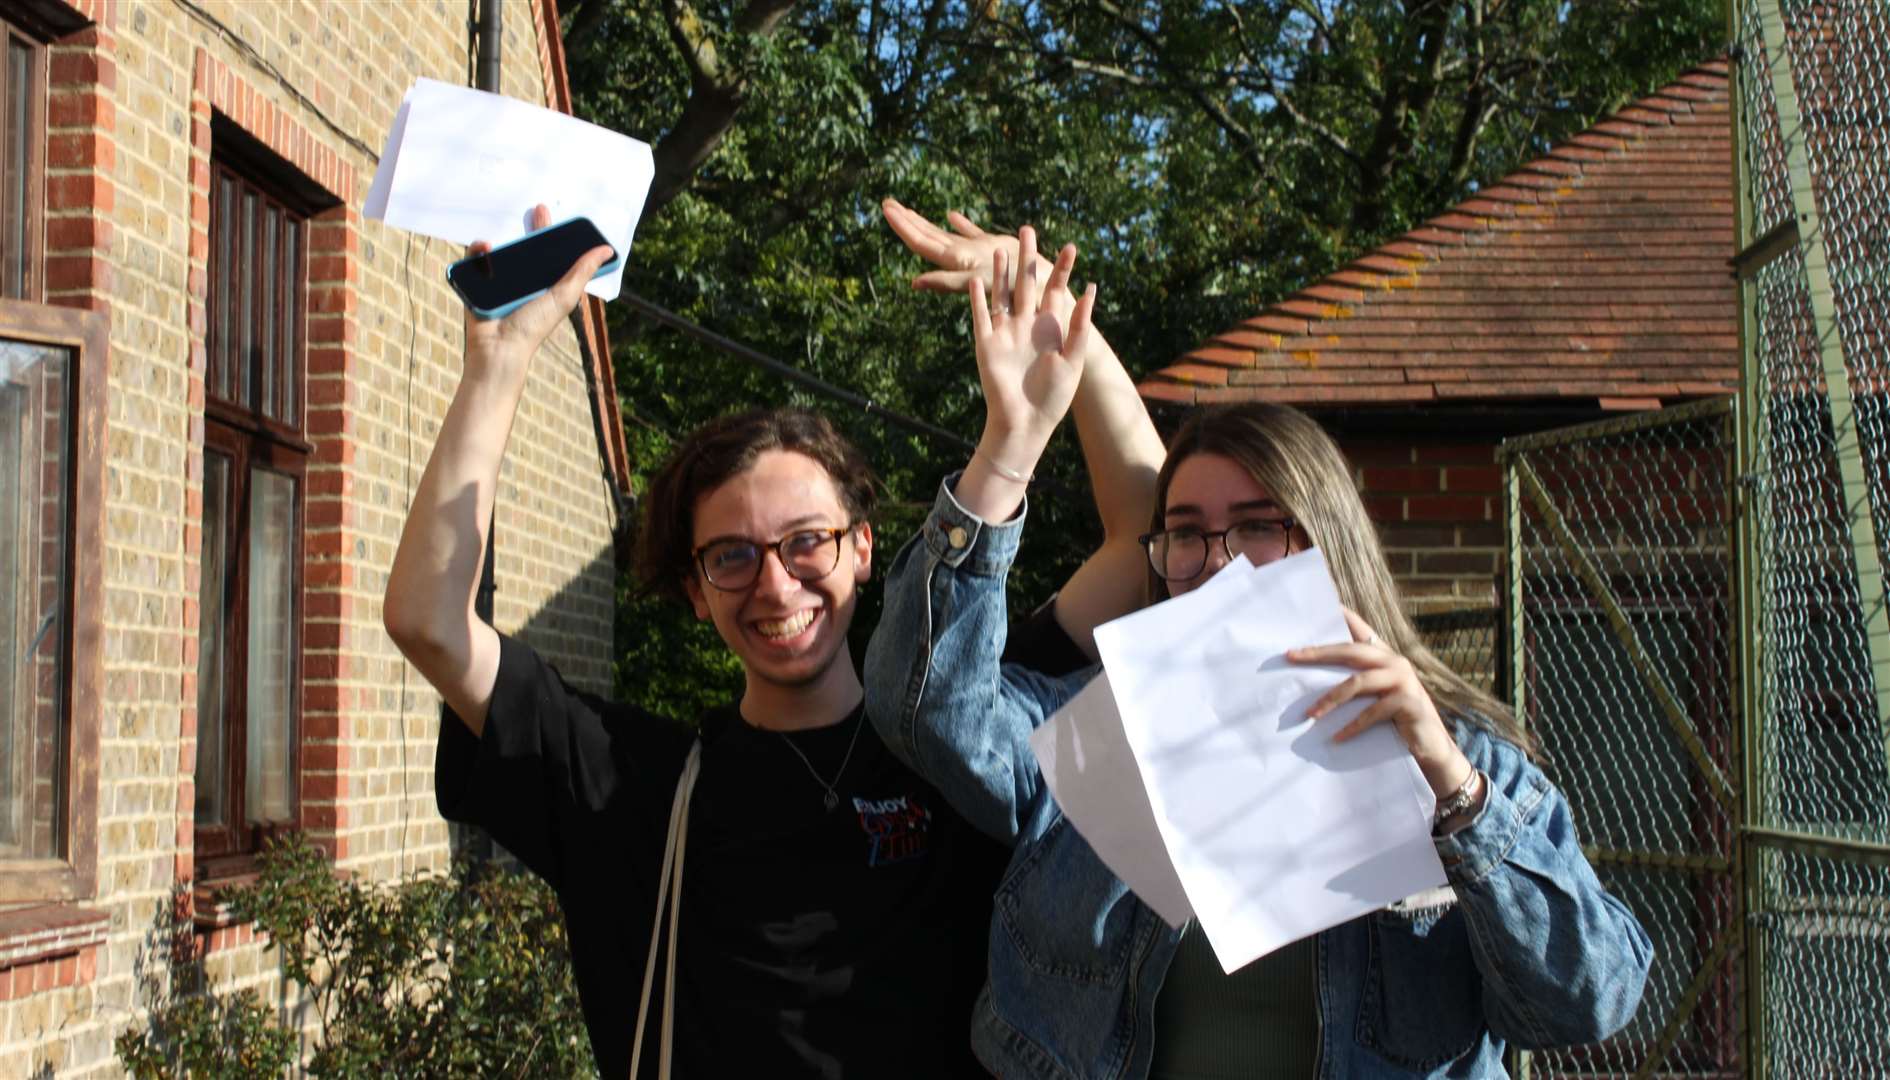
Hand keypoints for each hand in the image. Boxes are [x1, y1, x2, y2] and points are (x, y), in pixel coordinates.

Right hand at [463, 203, 614, 372]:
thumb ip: (583, 272)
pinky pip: (475, 259)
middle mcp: (523, 280)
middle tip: (537, 208)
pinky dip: (478, 250)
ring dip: (502, 238)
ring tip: (502, 234)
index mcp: (544, 283)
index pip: (550, 252)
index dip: (551, 232)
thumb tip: (607, 250)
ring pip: (500, 250)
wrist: (499, 347)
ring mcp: (499, 280)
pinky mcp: (477, 282)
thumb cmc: (534, 326)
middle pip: (527, 246)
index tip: (550, 213)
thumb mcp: (564, 295)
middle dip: (531, 226)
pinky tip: (486, 247)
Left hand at [883, 197, 1055, 295]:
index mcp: (956, 263)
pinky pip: (973, 234)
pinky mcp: (994, 249)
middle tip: (886, 203)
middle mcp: (961, 258)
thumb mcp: (980, 283)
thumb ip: (949, 281)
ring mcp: (975, 254)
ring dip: (925, 222)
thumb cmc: (1017, 293)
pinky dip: (961, 224)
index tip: (886, 210)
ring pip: (945, 235)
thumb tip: (914, 283)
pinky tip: (951, 214)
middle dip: (906, 220)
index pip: (921, 242)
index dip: (903, 227)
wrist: (1046, 294)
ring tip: (907, 210)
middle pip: (926, 237)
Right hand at [968, 225, 1094, 470]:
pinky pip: (981, 317)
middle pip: (1026, 284)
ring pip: (1002, 295)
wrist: (1026, 422)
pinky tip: (976, 280)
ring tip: (1000, 248)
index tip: (1071, 247)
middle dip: (1027, 258)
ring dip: (1001, 273)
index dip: (1062, 269)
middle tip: (1028, 230)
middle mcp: (1026, 325)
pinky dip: (978, 299)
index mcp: (1049, 328)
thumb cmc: (1053, 396)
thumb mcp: (1073, 358)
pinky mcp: (986, 345)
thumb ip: (1079, 325)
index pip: (1055, 290)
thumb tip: (1090, 291)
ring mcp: (1005, 333)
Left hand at [1289, 607, 1474, 799]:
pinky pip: (1372, 712)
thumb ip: (1357, 682)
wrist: (1431, 745)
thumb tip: (1313, 678)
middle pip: (1352, 651)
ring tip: (1311, 714)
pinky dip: (1352, 726)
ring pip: (1358, 682)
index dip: (1345, 616)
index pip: (1362, 630)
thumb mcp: (1376, 696)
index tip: (1325, 603)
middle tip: (1291, 656)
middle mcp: (1396, 662)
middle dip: (1318, 653)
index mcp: (1385, 657)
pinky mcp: (1408, 702)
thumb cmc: (1397, 719)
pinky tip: (1337, 737)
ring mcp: (1404, 681)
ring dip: (1331, 699)